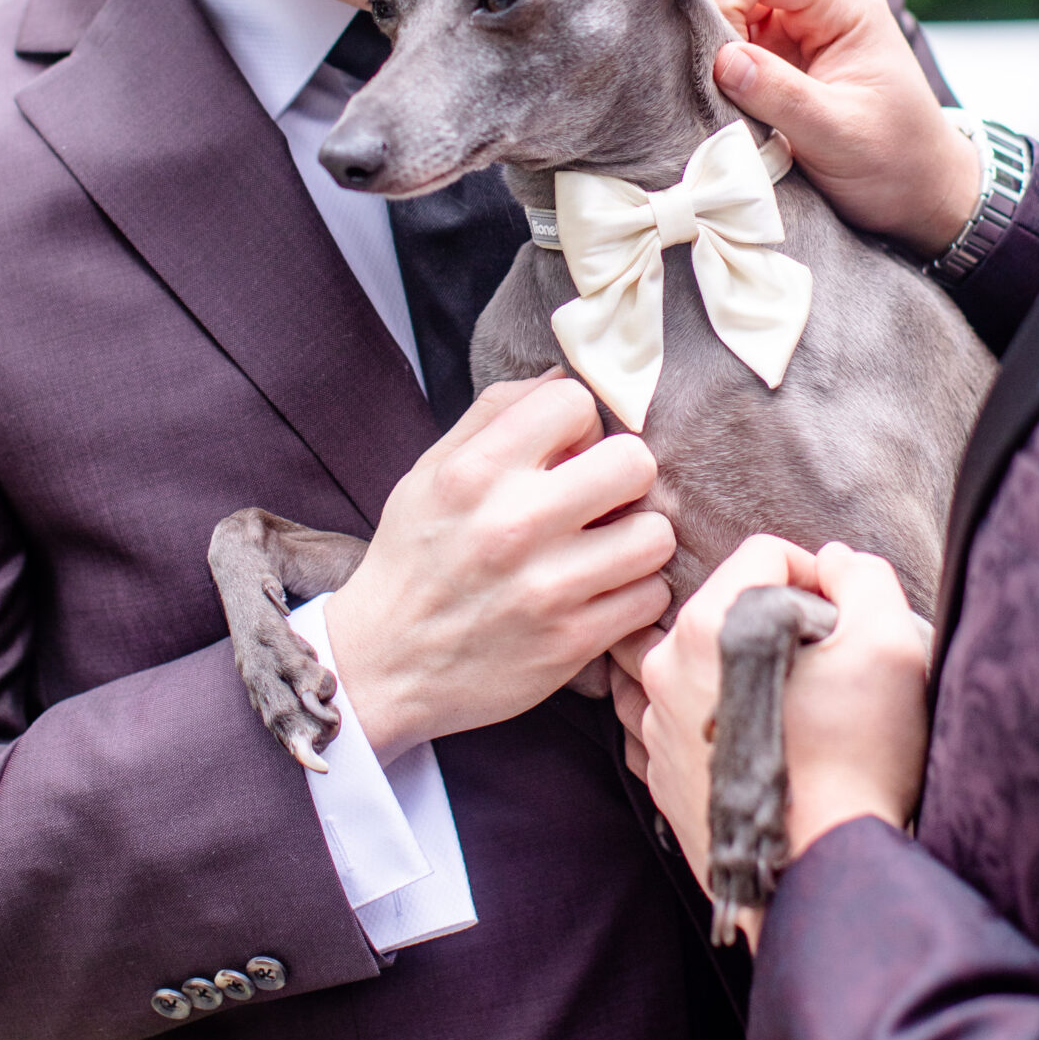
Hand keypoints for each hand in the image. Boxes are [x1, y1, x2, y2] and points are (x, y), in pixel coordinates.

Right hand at [325, 376, 673, 760]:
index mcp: (474, 472)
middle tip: (602, 497)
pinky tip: (600, 592)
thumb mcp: (432, 472)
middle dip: (624, 475)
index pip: (574, 402)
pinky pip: (649, 597)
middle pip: (634, 462)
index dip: (579, 422)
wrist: (383, 664)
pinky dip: (633, 594)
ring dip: (637, 539)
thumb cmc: (415, 558)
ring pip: (655, 535)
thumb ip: (496, 414)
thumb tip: (566, 375)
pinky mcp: (571, 643)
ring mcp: (547, 588)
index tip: (567, 450)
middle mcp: (512, 525)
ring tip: (606, 548)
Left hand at [637, 539, 929, 941]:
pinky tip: (773, 753)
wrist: (821, 873)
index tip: (843, 618)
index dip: (816, 576)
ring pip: (706, 665)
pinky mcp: (659, 774)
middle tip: (827, 668)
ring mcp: (655, 724)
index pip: (763, 554)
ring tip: (801, 715)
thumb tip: (832, 563)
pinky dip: (727, 723)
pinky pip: (692, 720)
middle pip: (728, 607)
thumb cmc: (859, 757)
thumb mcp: (889, 643)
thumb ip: (863, 578)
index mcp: (711, 623)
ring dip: (750, 674)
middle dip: (779, 623)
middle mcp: (666, 667)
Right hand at [712, 0, 979, 257]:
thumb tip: (722, 59)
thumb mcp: (838, 133)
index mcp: (844, 2)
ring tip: (701, 91)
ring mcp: (796, 29)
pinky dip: (714, 68)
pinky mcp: (779, 58)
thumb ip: (781, 94)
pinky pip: (730, 45)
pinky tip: (708, 97)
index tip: (698, 42)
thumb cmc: (895, 161)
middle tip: (695, 75)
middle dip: (709, 22)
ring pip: (726, 13)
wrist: (920, 196)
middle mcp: (818, 4)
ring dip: (709, 48)